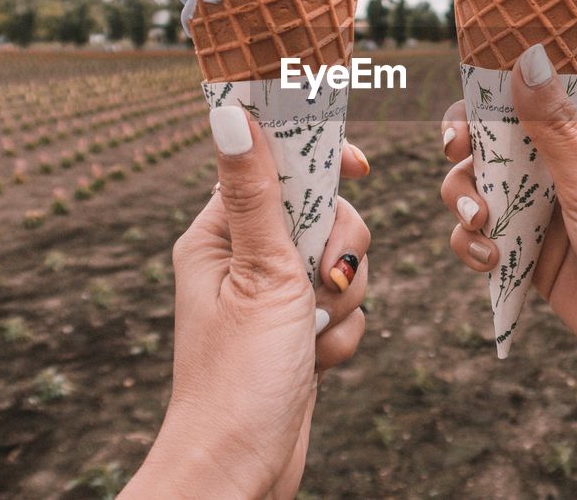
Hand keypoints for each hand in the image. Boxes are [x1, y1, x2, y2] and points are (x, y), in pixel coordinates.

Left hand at [124, 105, 369, 498]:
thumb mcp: (260, 273)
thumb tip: (230, 112)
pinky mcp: (297, 331)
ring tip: (311, 334)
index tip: (358, 166)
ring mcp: (273, 297)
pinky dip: (342, 335)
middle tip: (319, 281)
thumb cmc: (237, 375)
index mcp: (218, 234)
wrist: (242, 469)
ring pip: (342, 261)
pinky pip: (345, 307)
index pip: (274, 165)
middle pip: (324, 212)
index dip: (320, 160)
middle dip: (338, 250)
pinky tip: (316, 365)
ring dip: (343, 300)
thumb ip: (258, 192)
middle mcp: (244, 259)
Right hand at [441, 45, 576, 497]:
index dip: (490, 95)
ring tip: (481, 227)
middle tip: (458, 164)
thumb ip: (555, 128)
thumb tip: (525, 55)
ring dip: (466, 202)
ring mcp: (554, 215)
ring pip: (485, 189)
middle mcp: (573, 169)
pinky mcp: (539, 260)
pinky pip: (489, 238)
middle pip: (496, 139)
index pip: (535, 90)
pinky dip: (475, 246)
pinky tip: (489, 262)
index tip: (464, 122)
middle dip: (468, 155)